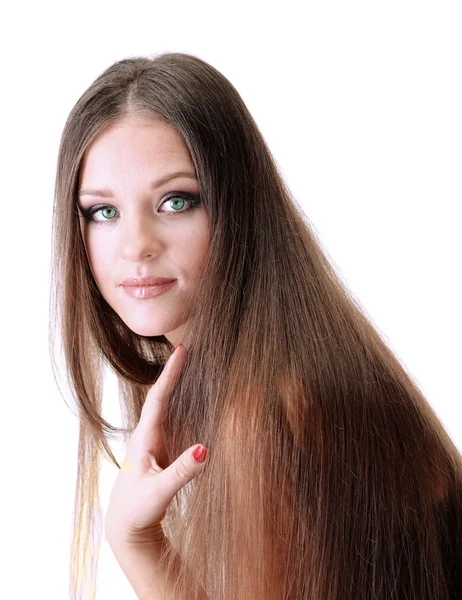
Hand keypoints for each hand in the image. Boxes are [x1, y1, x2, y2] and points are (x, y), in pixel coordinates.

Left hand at [104, 344, 207, 548]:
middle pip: (164, 395)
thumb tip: (206, 448)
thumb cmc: (137, 509)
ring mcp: (156, 441)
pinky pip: (176, 420)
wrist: (126, 526)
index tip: (182, 350)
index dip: (171, 373)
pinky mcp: (164, 450)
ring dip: (181, 385)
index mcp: (144, 438)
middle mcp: (149, 434)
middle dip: (176, 371)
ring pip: (170, 406)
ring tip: (196, 364)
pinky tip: (196, 397)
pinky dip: (186, 404)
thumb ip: (182, 471)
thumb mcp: (160, 491)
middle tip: (191, 346)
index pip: (159, 398)